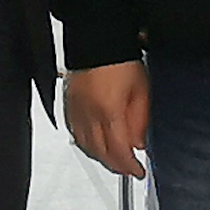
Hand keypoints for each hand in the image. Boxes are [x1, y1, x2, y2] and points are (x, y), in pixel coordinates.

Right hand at [65, 60, 149, 180]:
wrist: (98, 38)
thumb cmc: (121, 60)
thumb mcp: (141, 91)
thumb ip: (140, 120)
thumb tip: (138, 143)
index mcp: (109, 111)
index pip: (119, 151)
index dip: (130, 167)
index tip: (138, 171)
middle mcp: (89, 113)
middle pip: (100, 153)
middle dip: (115, 166)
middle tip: (127, 170)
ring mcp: (76, 109)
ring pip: (85, 145)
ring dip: (100, 157)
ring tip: (113, 160)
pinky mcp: (68, 103)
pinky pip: (74, 132)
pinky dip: (85, 143)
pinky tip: (94, 145)